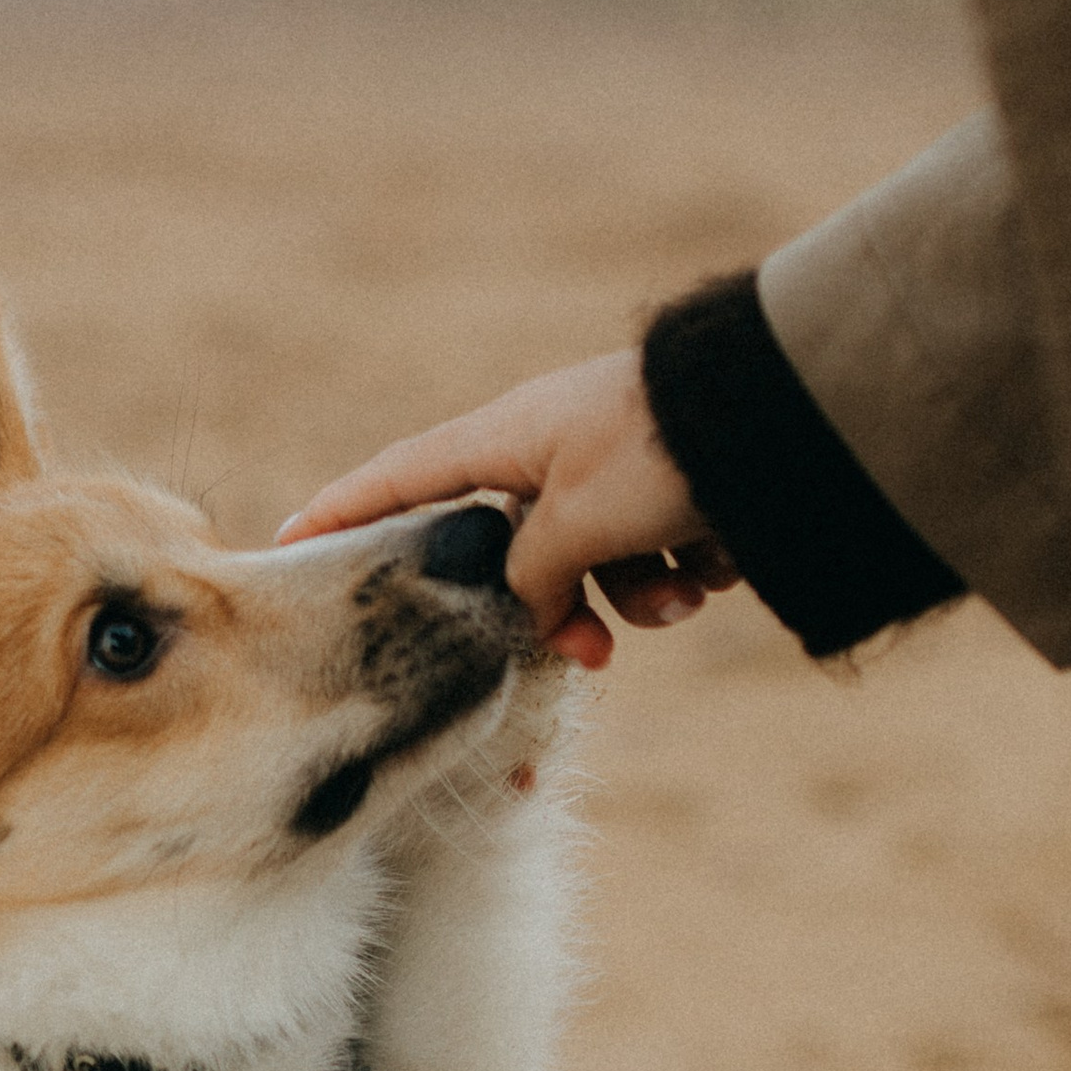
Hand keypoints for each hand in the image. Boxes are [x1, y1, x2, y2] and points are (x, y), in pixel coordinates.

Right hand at [278, 348, 739, 666]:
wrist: (784, 416)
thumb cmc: (660, 451)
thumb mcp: (574, 522)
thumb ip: (529, 577)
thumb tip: (533, 608)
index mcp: (503, 438)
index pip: (397, 481)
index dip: (341, 515)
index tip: (286, 545)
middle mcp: (549, 453)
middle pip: (510, 552)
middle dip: (554, 611)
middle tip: (589, 654)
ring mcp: (609, 472)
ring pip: (591, 568)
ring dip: (634, 599)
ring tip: (682, 594)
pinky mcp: (667, 491)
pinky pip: (648, 555)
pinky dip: (679, 570)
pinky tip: (719, 557)